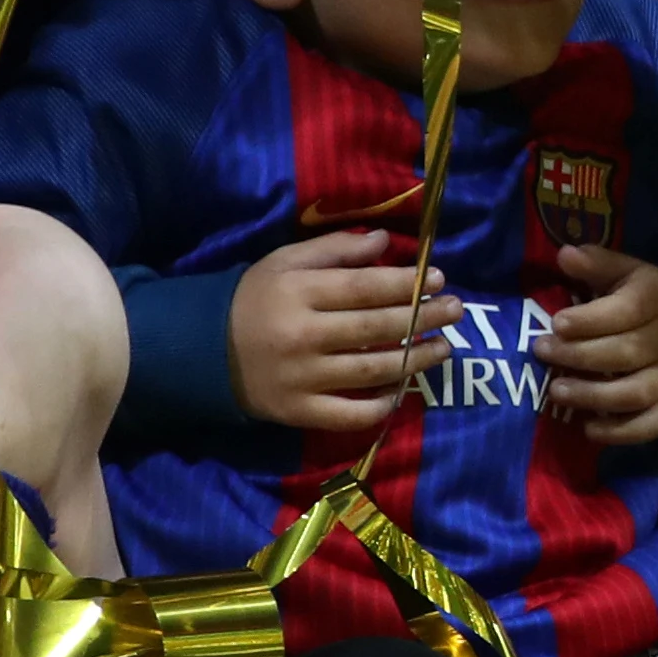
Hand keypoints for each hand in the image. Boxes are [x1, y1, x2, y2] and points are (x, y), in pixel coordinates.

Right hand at [231, 229, 456, 433]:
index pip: (366, 288)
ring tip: (445, 348)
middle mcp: (303, 336)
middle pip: (377, 328)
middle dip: (424, 318)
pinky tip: (402, 391)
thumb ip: (335, 250)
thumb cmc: (253, 298)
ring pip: (372, 370)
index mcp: (299, 293)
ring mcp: (301, 378)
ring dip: (416, 360)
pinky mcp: (297, 411)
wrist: (200, 351)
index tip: (440, 279)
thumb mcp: (285, 262)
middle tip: (457, 309)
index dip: (408, 284)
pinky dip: (379, 406)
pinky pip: (348, 414)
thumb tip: (385, 242)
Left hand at [542, 246, 657, 445]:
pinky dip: (621, 432)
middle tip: (542, 352)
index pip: (629, 311)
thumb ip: (597, 264)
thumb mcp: (626, 272)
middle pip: (628, 353)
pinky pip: (652, 425)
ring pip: (636, 393)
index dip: (591, 320)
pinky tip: (589, 428)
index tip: (557, 323)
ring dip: (593, 396)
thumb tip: (564, 255)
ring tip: (556, 391)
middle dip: (580, 356)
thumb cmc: (643, 298)